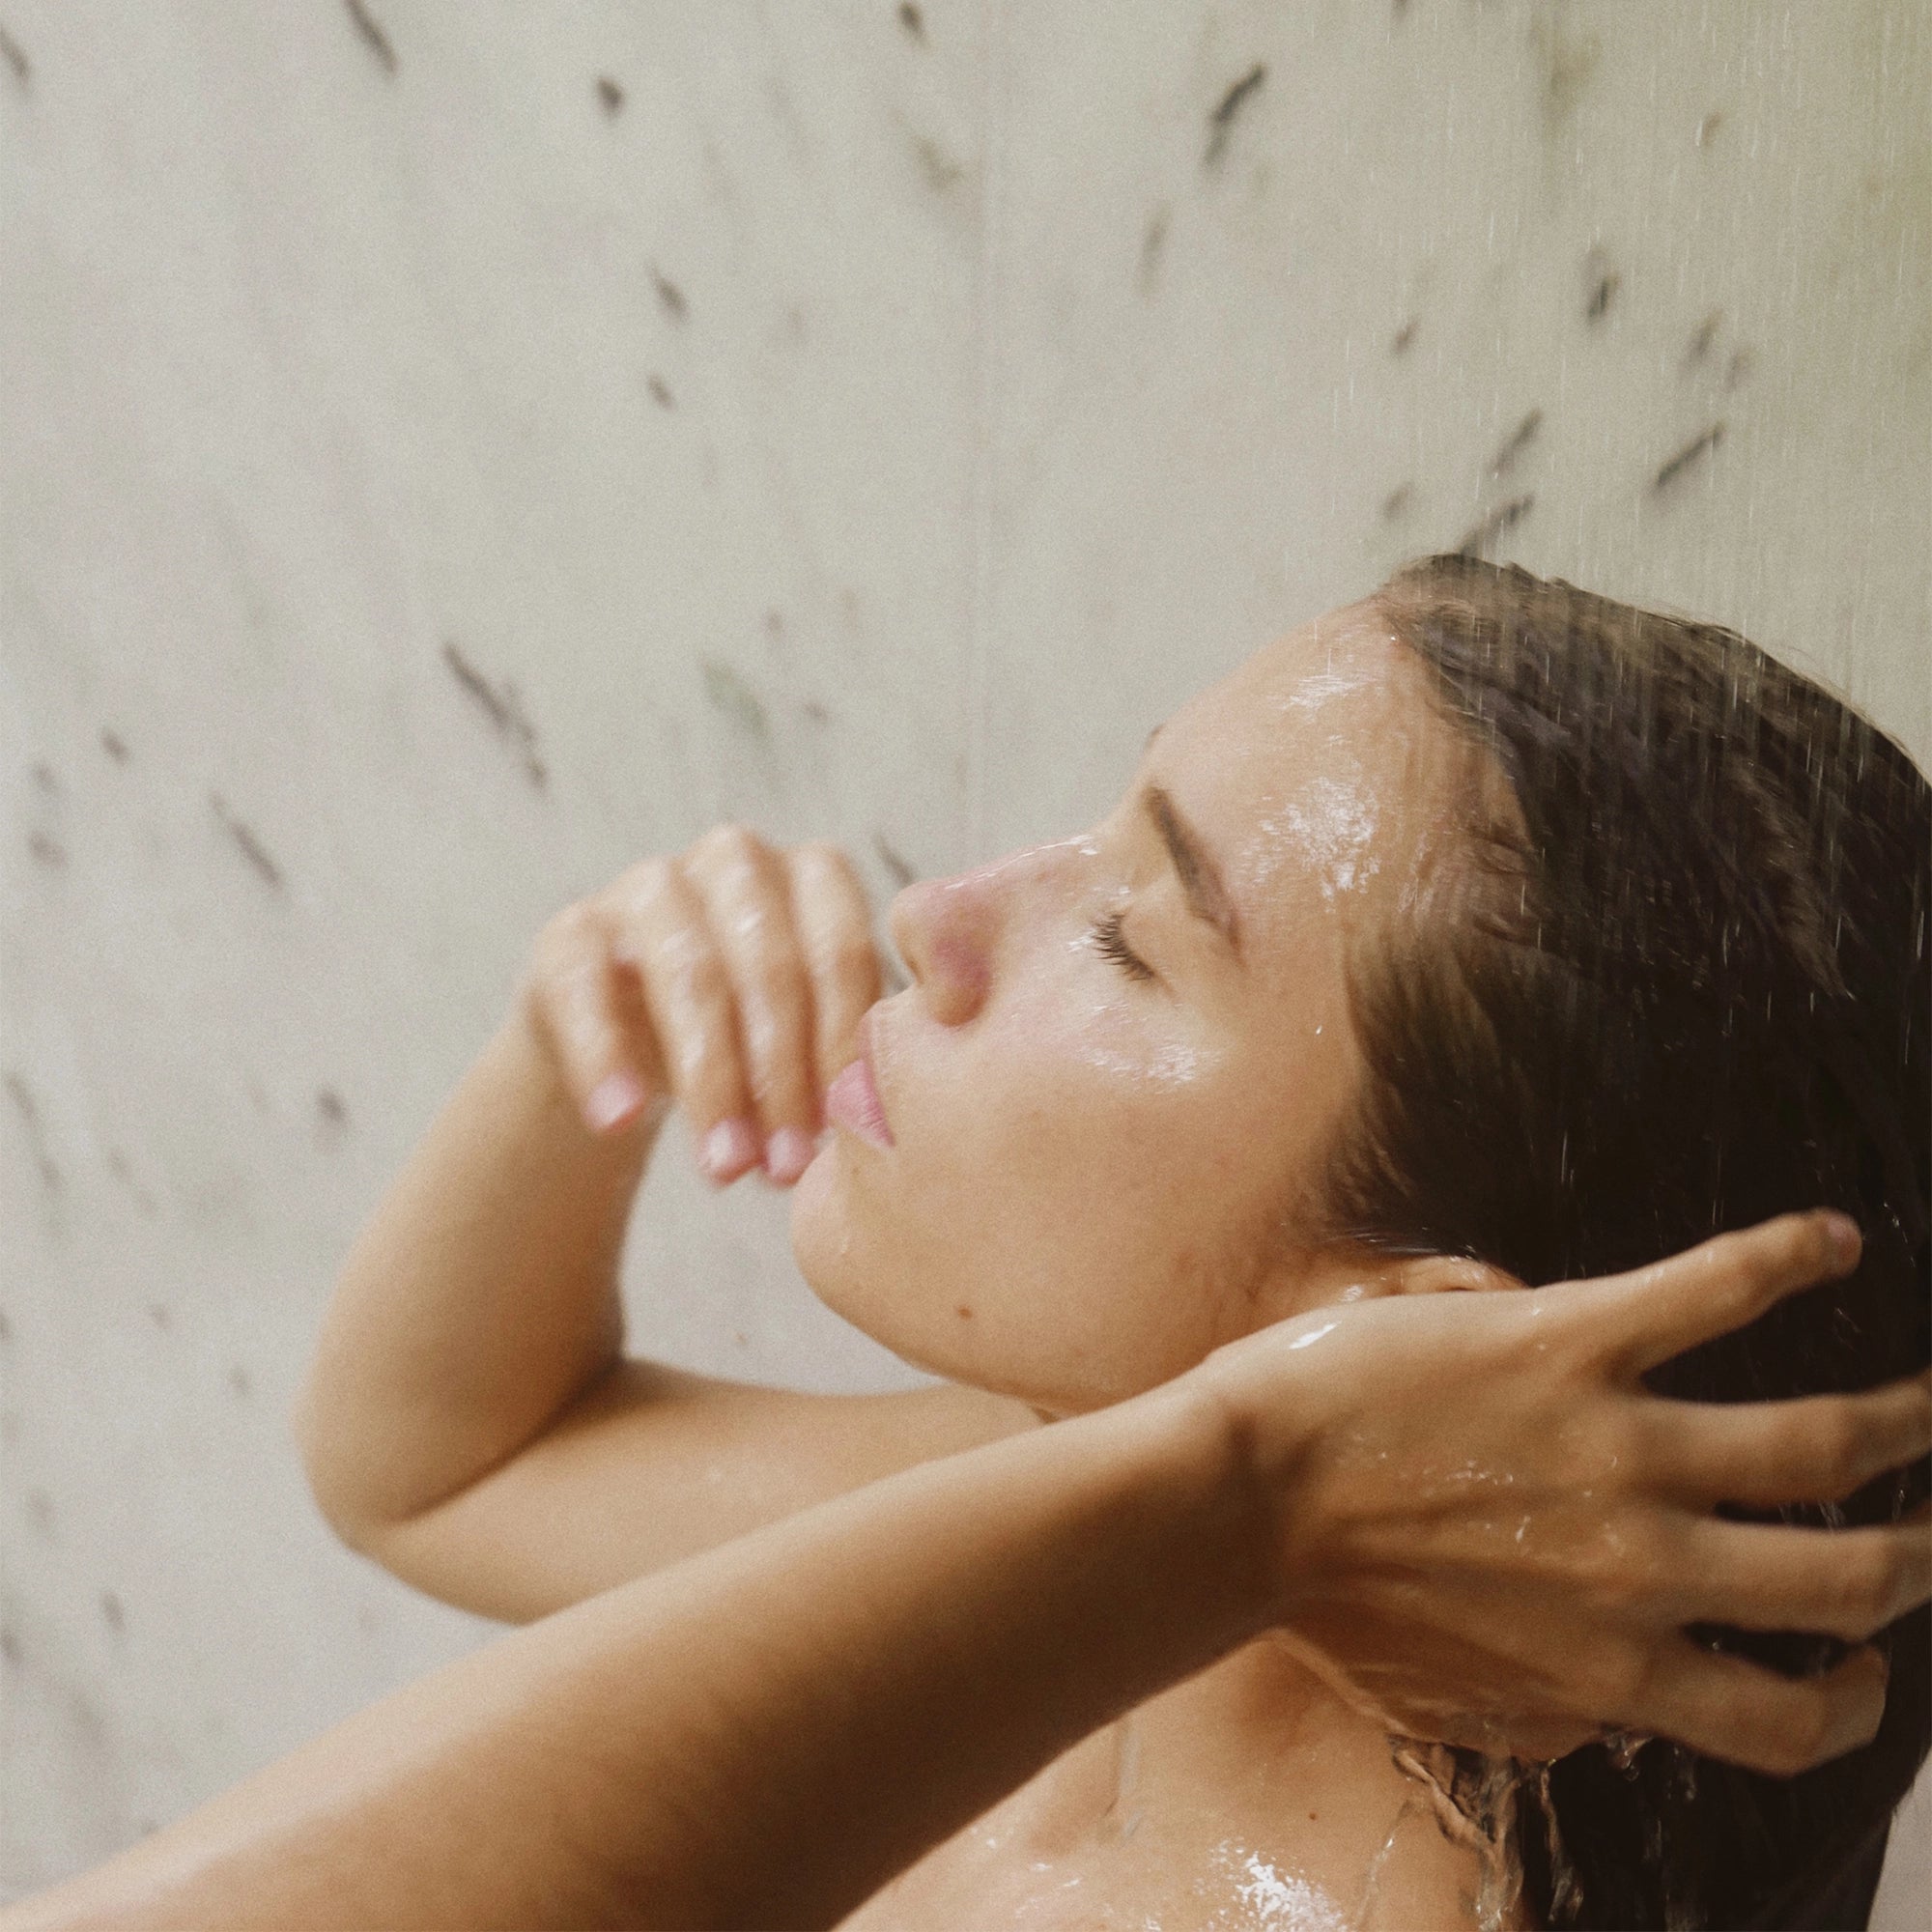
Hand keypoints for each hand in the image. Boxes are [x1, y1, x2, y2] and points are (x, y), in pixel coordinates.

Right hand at [519, 826, 882, 1183]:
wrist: (630, 1049)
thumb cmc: (753, 1044)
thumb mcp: (809, 1040)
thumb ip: (851, 1057)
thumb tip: (882, 1128)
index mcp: (813, 876)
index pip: (842, 953)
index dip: (842, 1048)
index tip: (843, 1134)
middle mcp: (735, 862)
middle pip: (770, 965)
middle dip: (781, 1078)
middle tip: (783, 1167)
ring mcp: (646, 887)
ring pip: (689, 974)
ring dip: (711, 1081)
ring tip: (723, 1167)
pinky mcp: (569, 932)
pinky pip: (584, 991)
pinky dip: (603, 1059)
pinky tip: (618, 1121)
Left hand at [1188, 1210, 1931, 1773]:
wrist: (1235, 1503)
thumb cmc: (1324, 1603)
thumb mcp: (1454, 1702)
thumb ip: (1553, 1709)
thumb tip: (1609, 1704)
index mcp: (1615, 1664)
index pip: (1786, 1718)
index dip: (1848, 1700)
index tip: (1860, 1666)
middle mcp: (1643, 1569)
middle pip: (1845, 1577)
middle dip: (1913, 1558)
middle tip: (1926, 1530)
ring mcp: (1616, 1449)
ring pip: (1816, 1443)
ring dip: (1898, 1421)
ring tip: (1925, 1403)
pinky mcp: (1567, 1343)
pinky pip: (1710, 1290)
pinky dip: (1786, 1258)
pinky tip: (1834, 1238)